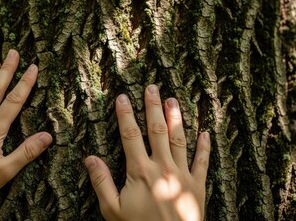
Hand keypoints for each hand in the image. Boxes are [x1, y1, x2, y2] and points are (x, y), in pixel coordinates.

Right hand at [85, 85, 210, 220]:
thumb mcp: (112, 210)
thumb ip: (102, 182)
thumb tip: (90, 158)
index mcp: (140, 171)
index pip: (131, 135)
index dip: (125, 114)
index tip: (122, 98)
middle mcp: (163, 167)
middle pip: (157, 130)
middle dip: (153, 107)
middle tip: (152, 87)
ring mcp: (182, 175)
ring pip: (179, 140)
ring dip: (176, 119)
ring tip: (173, 100)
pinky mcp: (197, 187)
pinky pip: (202, 162)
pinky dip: (204, 147)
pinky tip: (205, 133)